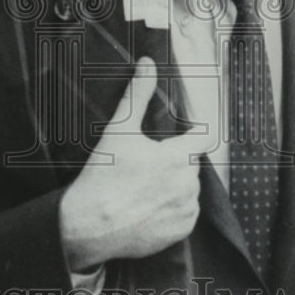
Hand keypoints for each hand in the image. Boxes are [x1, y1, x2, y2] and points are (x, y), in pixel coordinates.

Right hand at [59, 58, 200, 269]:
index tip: (181, 136)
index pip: (204, 137)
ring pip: (188, 189)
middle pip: (190, 164)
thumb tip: (147, 64)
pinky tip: (148, 206)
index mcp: (178, 157)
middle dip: (174, 161)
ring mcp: (186, 209)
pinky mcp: (181, 230)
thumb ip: (137, 94)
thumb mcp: (119, 129)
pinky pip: (184, 213)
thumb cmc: (103, 175)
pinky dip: (172, 209)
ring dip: (174, 185)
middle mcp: (188, 184)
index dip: (192, 133)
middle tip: (146, 165)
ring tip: (144, 187)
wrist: (89, 224)